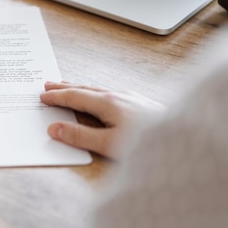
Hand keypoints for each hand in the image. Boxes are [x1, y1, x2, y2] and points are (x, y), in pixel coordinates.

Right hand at [40, 82, 165, 158]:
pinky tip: (100, 96)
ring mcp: (131, 98)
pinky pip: (109, 93)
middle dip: (65, 86)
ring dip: (80, 88)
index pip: (75, 97)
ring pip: (98, 89)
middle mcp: (118, 96)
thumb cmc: (147, 144)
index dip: (57, 97)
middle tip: (48, 83)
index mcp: (107, 103)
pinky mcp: (140, 104)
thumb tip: (54, 128)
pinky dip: (95, 92)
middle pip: (85, 88)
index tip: (42, 95)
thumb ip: (80, 137)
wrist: (184, 140)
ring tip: (68, 86)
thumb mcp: (109, 145)